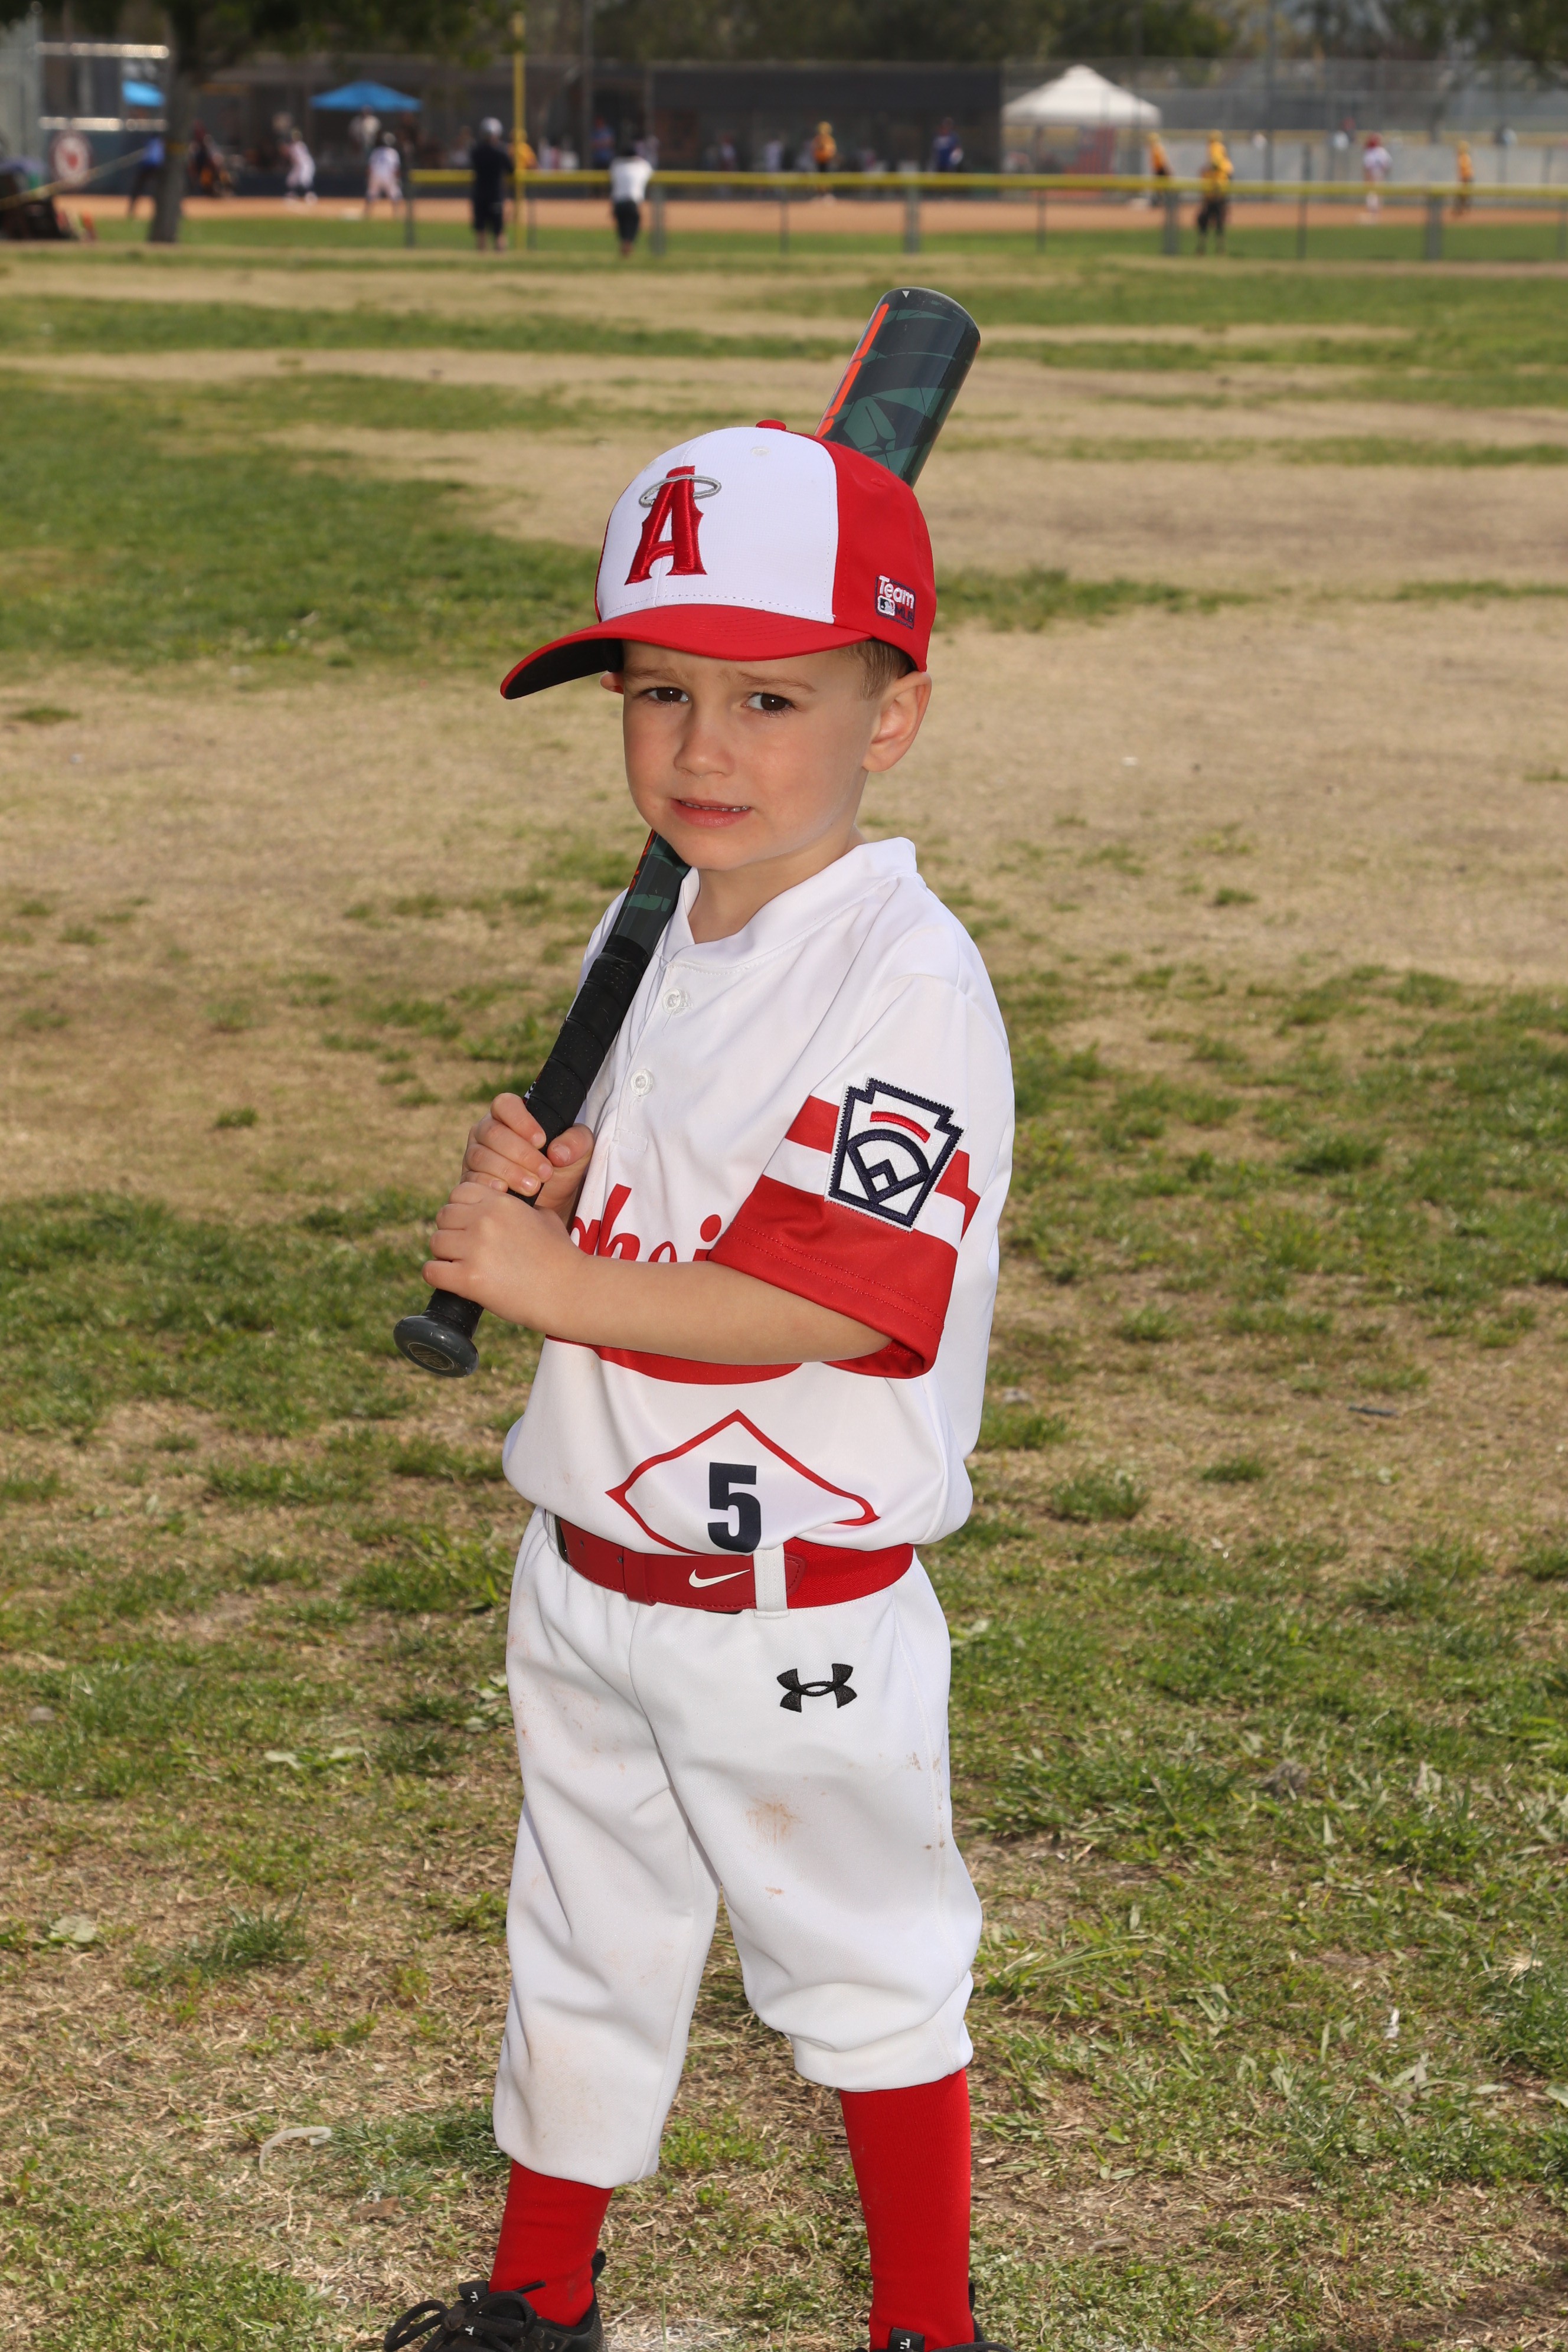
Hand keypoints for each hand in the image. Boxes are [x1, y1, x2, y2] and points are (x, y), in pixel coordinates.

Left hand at [424, 1180, 578, 1328]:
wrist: (569, 1291)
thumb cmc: (561, 1257)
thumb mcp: (546, 1218)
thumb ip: (521, 1209)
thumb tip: (509, 1208)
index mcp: (501, 1203)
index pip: (459, 1192)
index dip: (462, 1209)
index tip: (470, 1226)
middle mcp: (484, 1220)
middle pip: (443, 1216)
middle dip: (452, 1232)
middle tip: (465, 1250)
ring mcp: (475, 1248)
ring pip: (436, 1242)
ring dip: (445, 1255)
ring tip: (461, 1266)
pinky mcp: (468, 1278)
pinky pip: (431, 1271)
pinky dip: (437, 1276)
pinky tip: (453, 1281)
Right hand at [462, 1094, 593, 1219]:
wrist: (551, 1201)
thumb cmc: (561, 1167)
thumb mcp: (580, 1152)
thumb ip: (577, 1142)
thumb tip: (557, 1152)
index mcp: (510, 1116)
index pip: (505, 1104)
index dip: (521, 1121)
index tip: (541, 1141)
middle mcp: (487, 1131)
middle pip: (493, 1134)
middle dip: (522, 1155)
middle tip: (545, 1173)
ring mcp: (475, 1154)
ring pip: (482, 1157)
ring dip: (510, 1173)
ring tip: (533, 1187)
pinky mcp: (470, 1179)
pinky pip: (472, 1179)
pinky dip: (490, 1186)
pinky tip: (507, 1193)